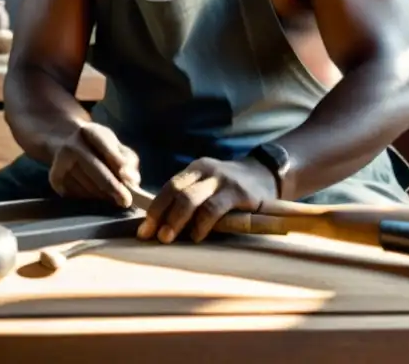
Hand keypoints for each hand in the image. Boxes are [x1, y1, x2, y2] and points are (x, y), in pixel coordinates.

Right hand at [48, 123, 140, 207]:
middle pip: (95, 169)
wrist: (65, 142)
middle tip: (126, 201)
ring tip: (111, 193)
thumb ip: (128, 160)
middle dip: (113, 187)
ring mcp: (60, 162)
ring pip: (88, 185)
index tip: (127, 177)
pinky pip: (77, 195)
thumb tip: (132, 180)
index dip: (116, 160)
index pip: (105, 145)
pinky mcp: (54, 178)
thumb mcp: (115, 145)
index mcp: (89, 131)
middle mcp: (72, 145)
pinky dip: (90, 197)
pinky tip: (94, 192)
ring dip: (103, 194)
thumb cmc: (98, 146)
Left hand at [137, 157, 277, 243]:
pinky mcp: (236, 192)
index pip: (168, 187)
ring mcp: (221, 179)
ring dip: (175, 220)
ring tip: (167, 238)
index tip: (143, 230)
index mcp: (195, 170)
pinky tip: (196, 236)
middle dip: (159, 215)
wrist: (266, 176)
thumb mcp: (209, 187)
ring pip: (190, 199)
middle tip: (151, 236)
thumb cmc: (232, 190)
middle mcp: (205, 170)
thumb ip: (190, 200)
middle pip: (174, 191)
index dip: (153, 209)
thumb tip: (162, 226)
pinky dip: (201, 224)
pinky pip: (212, 208)